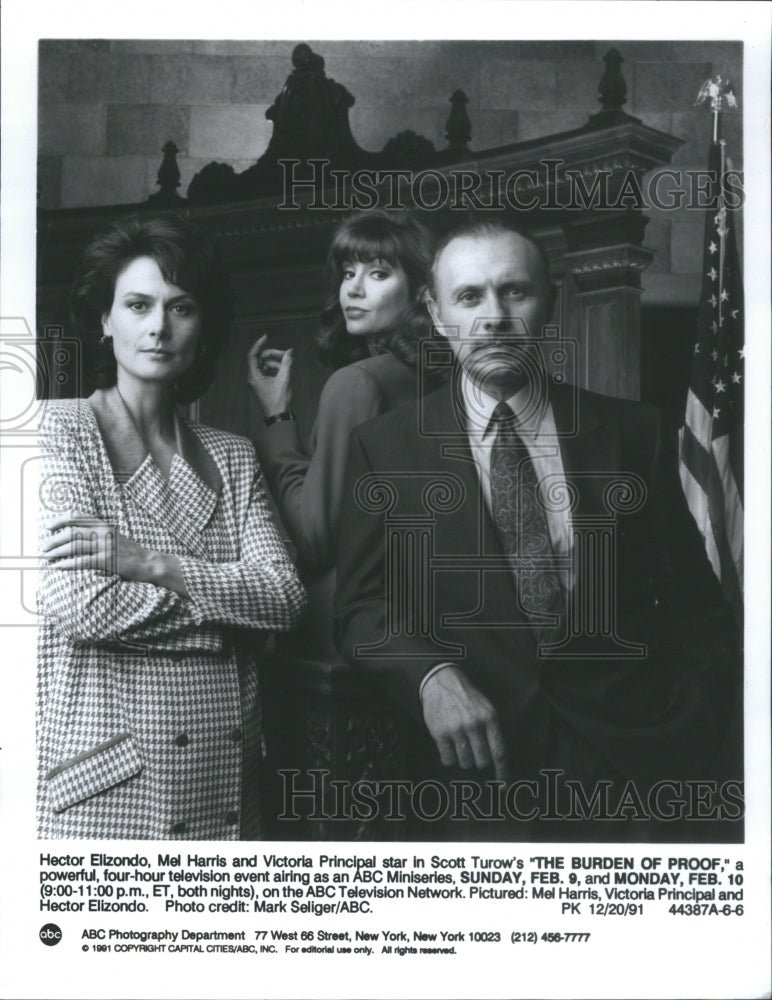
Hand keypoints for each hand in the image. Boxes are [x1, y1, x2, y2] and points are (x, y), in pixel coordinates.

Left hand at [41, 511, 151, 581]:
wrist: (146, 562)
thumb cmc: (126, 550)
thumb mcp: (111, 535)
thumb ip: (94, 532)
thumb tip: (70, 536)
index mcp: (103, 524)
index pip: (76, 516)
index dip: (59, 521)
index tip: (48, 527)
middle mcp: (103, 532)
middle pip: (71, 532)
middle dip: (54, 540)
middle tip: (45, 547)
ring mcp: (105, 546)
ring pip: (74, 546)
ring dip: (57, 552)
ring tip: (48, 558)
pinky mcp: (107, 560)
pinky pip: (82, 561)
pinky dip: (67, 564)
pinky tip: (59, 566)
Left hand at [247, 334, 292, 415]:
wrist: (278, 415)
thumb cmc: (278, 399)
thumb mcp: (284, 380)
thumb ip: (286, 364)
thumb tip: (290, 351)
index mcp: (254, 376)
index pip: (252, 355)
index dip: (258, 345)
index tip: (266, 337)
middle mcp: (253, 377)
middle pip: (260, 358)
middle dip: (273, 354)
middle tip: (286, 354)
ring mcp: (258, 380)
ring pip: (265, 364)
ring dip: (276, 362)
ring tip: (287, 365)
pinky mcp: (263, 383)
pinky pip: (268, 371)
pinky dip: (275, 368)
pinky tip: (284, 370)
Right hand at [421, 666, 509, 781]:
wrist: (441, 682)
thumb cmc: (466, 698)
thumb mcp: (486, 708)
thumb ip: (493, 731)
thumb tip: (499, 759)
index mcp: (489, 718)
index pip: (500, 752)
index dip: (503, 772)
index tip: (503, 785)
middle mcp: (474, 724)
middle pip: (482, 762)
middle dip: (480, 762)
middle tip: (475, 752)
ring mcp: (456, 729)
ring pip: (465, 762)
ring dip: (464, 758)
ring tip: (460, 743)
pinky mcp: (440, 733)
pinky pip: (448, 759)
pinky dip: (449, 757)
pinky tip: (449, 744)